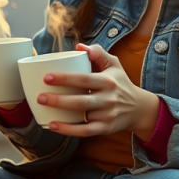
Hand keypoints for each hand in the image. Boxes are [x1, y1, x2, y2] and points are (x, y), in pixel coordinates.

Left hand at [39, 43, 159, 138]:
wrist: (139, 108)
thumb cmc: (120, 83)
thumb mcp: (114, 64)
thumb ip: (98, 53)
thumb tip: (79, 47)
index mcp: (108, 81)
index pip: (84, 79)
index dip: (65, 78)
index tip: (46, 77)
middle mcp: (109, 99)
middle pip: (81, 100)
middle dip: (59, 99)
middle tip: (40, 96)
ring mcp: (107, 115)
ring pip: (82, 116)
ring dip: (61, 114)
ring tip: (42, 109)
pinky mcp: (105, 128)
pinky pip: (85, 131)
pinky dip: (69, 130)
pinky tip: (53, 125)